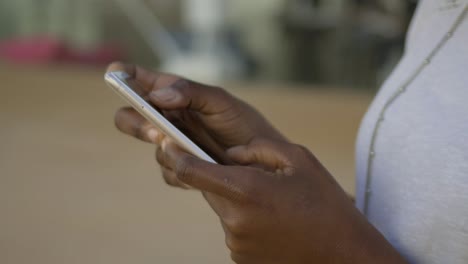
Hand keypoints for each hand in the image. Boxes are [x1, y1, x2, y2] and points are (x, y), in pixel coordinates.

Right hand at [107, 62, 285, 187]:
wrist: (263, 162)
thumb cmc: (243, 124)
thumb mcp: (221, 102)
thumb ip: (191, 93)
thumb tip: (157, 96)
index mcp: (175, 94)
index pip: (140, 81)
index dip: (123, 75)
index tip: (115, 74)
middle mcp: (169, 118)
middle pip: (130, 117)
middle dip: (135, 123)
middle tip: (155, 130)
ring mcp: (173, 144)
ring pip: (153, 148)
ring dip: (166, 150)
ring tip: (192, 151)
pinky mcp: (181, 168)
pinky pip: (168, 172)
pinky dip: (180, 171)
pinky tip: (200, 168)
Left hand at [158, 138, 406, 263]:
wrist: (343, 253)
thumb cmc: (324, 204)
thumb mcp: (298, 160)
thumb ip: (257, 149)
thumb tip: (230, 153)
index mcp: (245, 190)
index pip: (190, 169)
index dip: (174, 153)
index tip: (167, 140)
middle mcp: (234, 219)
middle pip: (206, 187)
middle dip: (213, 173)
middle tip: (240, 168)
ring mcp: (235, 242)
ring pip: (221, 207)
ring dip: (234, 196)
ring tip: (268, 198)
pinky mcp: (240, 256)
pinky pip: (233, 227)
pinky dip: (243, 216)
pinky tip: (270, 217)